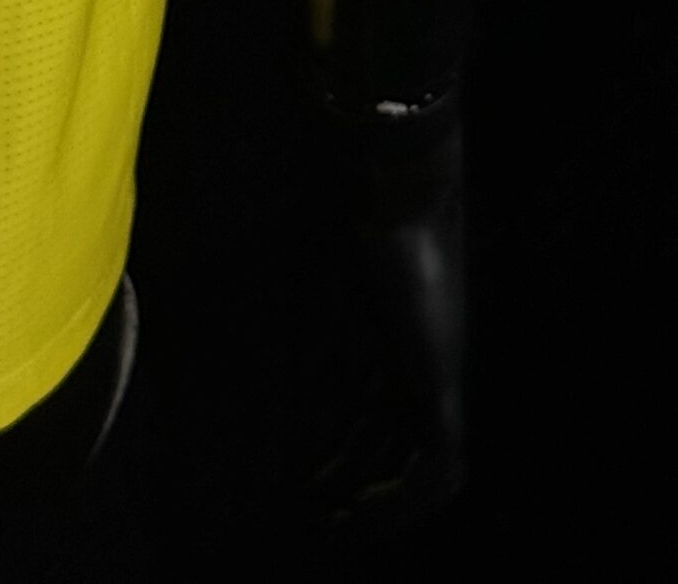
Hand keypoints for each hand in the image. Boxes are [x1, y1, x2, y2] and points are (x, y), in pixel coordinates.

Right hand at [295, 78, 469, 540]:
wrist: (395, 191)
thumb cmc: (349, 221)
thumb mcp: (317, 285)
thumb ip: (305, 331)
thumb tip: (270, 361)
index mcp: (389, 337)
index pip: (372, 414)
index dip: (341, 451)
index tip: (305, 479)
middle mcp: (415, 363)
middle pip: (392, 442)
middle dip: (354, 482)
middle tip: (315, 512)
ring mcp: (433, 374)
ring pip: (421, 464)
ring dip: (378, 499)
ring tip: (332, 519)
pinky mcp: (441, 382)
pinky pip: (439, 465)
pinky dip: (404, 495)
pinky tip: (364, 507)